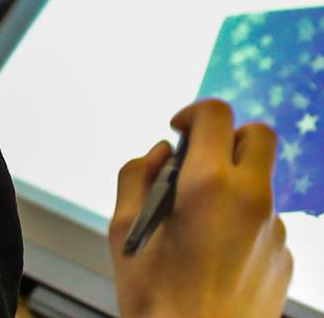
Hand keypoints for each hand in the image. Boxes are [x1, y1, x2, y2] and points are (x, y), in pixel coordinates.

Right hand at [111, 99, 292, 317]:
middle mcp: (251, 200)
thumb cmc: (155, 294)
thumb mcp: (122, 227)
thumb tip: (160, 154)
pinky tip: (215, 254)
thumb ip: (137, 176)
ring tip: (198, 222)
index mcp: (208, 185)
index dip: (193, 112)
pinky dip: (243, 223)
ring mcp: (275, 230)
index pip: (216, 114)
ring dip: (235, 184)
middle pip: (259, 135)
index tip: (178, 130)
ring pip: (262, 182)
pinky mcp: (285, 259)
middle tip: (199, 159)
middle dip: (228, 136)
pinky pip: (267, 222)